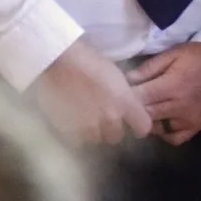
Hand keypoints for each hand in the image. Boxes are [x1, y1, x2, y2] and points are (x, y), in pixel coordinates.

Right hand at [30, 37, 152, 145]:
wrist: (58, 61)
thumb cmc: (88, 60)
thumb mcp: (115, 75)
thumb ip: (124, 96)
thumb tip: (127, 106)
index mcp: (125, 102)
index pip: (143, 127)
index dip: (138, 126)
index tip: (132, 123)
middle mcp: (110, 119)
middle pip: (116, 136)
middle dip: (110, 128)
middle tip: (101, 116)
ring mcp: (89, 128)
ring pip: (96, 139)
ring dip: (93, 131)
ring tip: (84, 116)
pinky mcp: (70, 132)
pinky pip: (78, 141)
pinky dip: (76, 133)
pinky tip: (72, 119)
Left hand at [130, 42, 200, 146]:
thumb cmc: (200, 56)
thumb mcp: (174, 54)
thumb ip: (150, 68)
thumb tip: (126, 79)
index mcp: (171, 85)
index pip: (139, 97)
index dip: (125, 96)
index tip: (117, 93)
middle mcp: (178, 106)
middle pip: (145, 114)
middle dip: (132, 109)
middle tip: (126, 103)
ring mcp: (188, 120)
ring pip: (156, 128)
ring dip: (147, 120)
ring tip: (144, 110)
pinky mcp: (196, 127)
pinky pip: (174, 138)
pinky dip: (165, 132)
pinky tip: (162, 121)